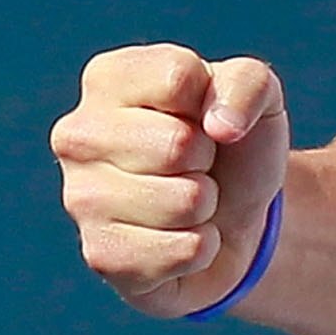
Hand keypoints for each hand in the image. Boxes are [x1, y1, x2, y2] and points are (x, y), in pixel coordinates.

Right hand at [51, 45, 287, 319]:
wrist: (233, 219)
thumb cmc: (232, 146)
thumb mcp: (258, 96)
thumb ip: (248, 83)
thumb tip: (221, 127)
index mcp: (107, 79)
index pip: (176, 80)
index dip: (213, 104)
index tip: (203, 117)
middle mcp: (77, 135)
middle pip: (177, 144)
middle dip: (207, 159)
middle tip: (196, 165)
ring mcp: (80, 199)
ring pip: (184, 201)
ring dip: (206, 205)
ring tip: (189, 199)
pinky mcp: (101, 256)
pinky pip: (184, 251)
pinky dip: (203, 247)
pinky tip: (180, 237)